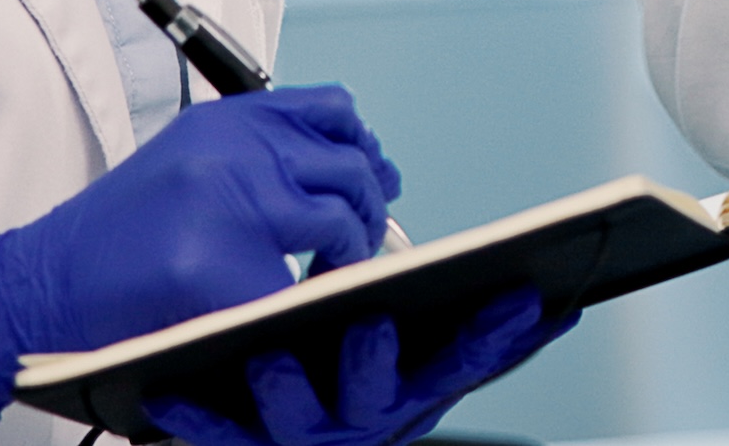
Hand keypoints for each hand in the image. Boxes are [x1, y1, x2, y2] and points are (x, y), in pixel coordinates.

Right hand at [0, 86, 402, 421]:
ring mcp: (229, 201)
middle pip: (348, 164)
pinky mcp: (223, 264)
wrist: (40, 286)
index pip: (332, 110)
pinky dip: (317, 295)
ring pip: (339, 216)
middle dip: (369, 205)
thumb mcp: (185, 163)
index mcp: (224, 121)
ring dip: (353, 249)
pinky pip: (305, 279)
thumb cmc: (112, 238)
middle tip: (363, 239)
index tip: (373, 174)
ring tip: (336, 272)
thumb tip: (345, 166)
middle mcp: (232, 148)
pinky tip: (302, 303)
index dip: (363, 146)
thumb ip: (252, 153)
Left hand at [145, 287, 570, 445]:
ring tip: (268, 360)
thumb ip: (488, 340)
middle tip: (371, 324)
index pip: (462, 361)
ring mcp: (302, 435)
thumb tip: (556, 306)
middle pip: (373, 398)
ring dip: (285, 393)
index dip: (493, 335)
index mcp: (411, 390)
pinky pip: (217, 435)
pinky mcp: (243, 441)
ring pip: (293, 422)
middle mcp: (362, 418)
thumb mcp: (428, 363)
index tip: (515, 296)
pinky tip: (172, 392)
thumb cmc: (364, 387)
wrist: (294, 437)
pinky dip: (195, 418)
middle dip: (374, 364)